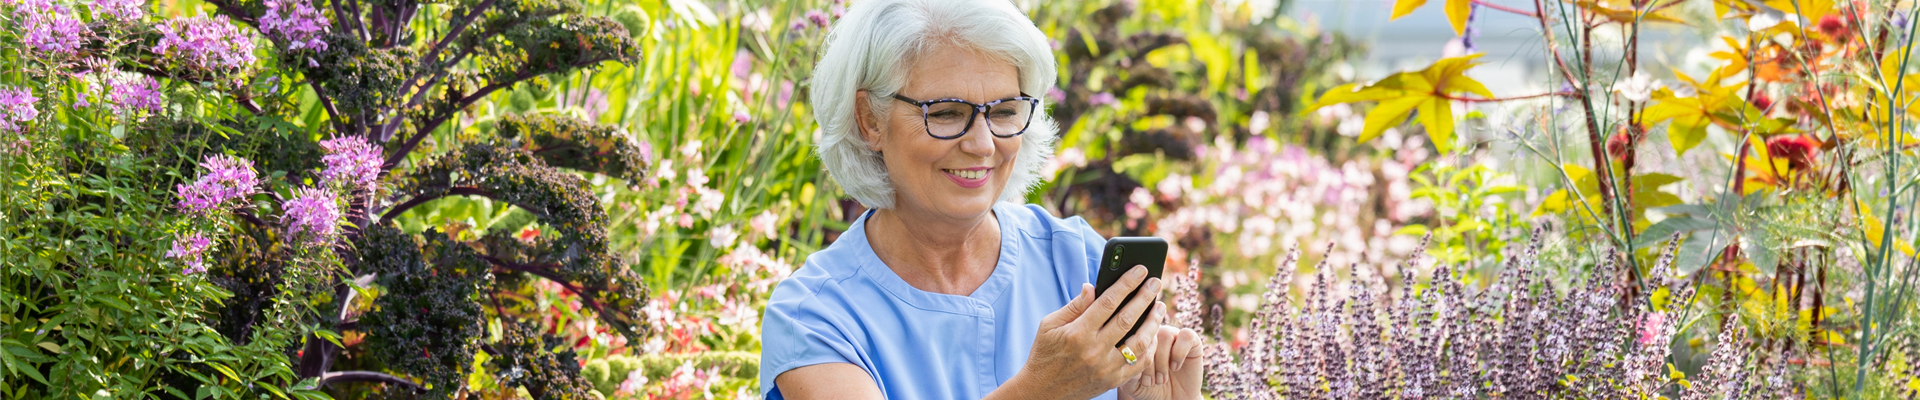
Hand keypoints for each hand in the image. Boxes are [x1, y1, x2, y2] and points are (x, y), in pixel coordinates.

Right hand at [999, 266, 1163, 399]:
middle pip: (1127, 319)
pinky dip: (1149, 348)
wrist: (1042, 392)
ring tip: (1160, 307)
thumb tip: (1092, 286)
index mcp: (1077, 333)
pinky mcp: (1112, 381)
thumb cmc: (1044, 353)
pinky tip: (1153, 335)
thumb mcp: (1049, 325)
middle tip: (1156, 282)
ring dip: (1153, 322)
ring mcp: (1105, 368)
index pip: (1107, 302)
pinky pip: (1138, 364)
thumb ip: (1074, 306)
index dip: (1126, 283)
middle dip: (1145, 297)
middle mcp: (1093, 350)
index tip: (1140, 270)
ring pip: (1139, 342)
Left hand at [1117, 306, 1204, 399]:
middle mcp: (1156, 332)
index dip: (1136, 358)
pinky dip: (1179, 353)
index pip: (1133, 335)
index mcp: (1139, 337)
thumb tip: (1127, 356)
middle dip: (1148, 363)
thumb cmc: (1150, 389)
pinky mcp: (1192, 339)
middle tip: (1150, 383)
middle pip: (1148, 334)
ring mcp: (1174, 334)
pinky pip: (1186, 335)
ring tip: (1161, 379)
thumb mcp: (1132, 382)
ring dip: (1162, 361)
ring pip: (1165, 334)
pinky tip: (1175, 367)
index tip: (1139, 379)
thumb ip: (1126, 368)